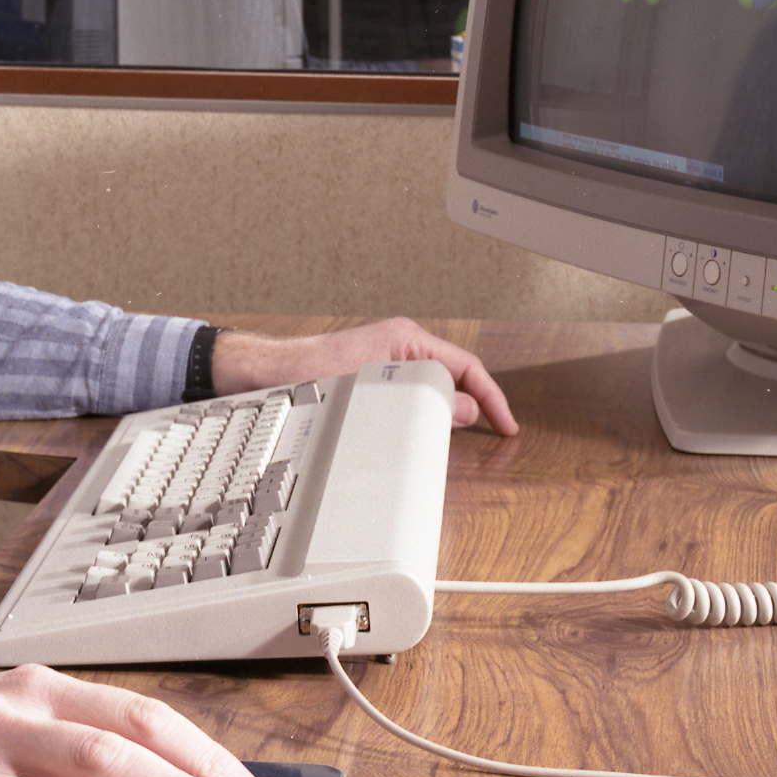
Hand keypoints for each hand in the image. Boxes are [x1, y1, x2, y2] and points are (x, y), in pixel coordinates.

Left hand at [209, 319, 518, 435]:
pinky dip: (428, 415)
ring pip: (436, 389)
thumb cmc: (308, 373)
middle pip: (455, 377)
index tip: (506, 423)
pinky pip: (416, 397)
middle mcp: (401, 348)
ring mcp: (389, 363)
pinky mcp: (377, 381)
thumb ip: (421, 397)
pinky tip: (426, 434)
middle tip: (491, 434)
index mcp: (406, 339)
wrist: (270, 374)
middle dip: (475, 404)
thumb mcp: (372, 385)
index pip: (466, 365)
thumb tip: (463, 409)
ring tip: (462, 437)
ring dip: (450, 412)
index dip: (490, 395)